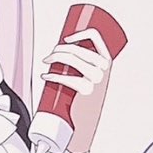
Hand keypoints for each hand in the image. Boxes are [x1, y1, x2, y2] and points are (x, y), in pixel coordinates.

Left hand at [42, 30, 114, 152]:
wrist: (88, 119)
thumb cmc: (86, 97)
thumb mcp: (90, 76)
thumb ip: (83, 63)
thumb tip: (62, 50)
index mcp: (107, 60)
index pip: (95, 36)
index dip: (79, 33)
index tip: (65, 40)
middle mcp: (104, 67)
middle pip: (77, 48)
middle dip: (59, 48)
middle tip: (50, 55)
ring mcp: (96, 78)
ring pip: (70, 59)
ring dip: (54, 57)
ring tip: (46, 62)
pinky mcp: (87, 89)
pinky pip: (65, 77)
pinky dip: (51, 75)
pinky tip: (45, 76)